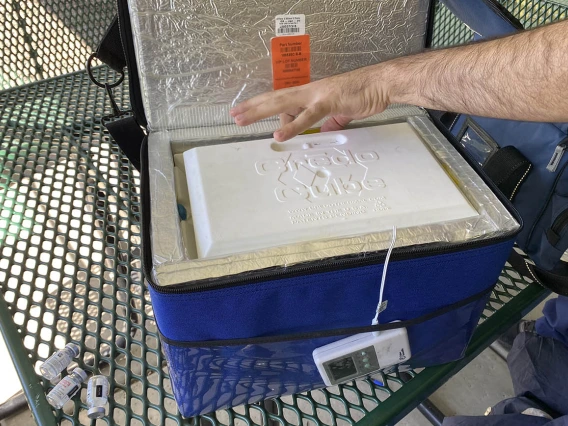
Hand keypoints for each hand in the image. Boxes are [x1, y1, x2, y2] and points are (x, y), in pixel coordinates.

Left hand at [230, 65, 390, 141]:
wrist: (380, 84)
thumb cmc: (362, 94)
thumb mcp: (340, 113)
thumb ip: (330, 122)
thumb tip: (324, 133)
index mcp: (310, 94)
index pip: (280, 99)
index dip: (261, 104)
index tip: (245, 110)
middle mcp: (308, 92)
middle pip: (274, 99)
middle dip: (252, 107)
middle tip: (233, 115)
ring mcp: (316, 96)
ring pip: (282, 103)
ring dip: (260, 111)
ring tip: (242, 120)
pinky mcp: (327, 102)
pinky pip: (306, 116)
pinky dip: (292, 126)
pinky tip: (278, 134)